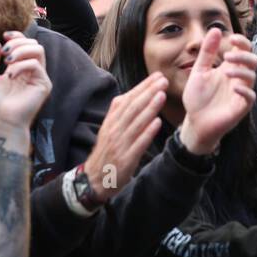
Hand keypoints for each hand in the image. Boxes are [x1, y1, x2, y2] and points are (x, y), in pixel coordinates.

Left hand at [0, 32, 51, 130]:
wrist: (0, 120)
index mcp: (19, 68)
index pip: (26, 44)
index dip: (17, 36)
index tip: (4, 35)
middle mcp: (31, 71)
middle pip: (34, 43)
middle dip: (17, 43)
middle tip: (4, 53)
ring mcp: (39, 77)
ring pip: (39, 50)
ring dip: (20, 50)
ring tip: (7, 61)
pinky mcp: (43, 84)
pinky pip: (36, 65)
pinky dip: (21, 66)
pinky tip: (10, 76)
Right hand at [83, 74, 167, 201]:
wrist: (93, 179)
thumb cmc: (107, 152)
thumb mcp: (109, 130)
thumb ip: (119, 114)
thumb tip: (131, 95)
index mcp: (111, 122)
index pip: (127, 100)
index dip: (142, 87)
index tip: (157, 76)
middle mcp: (114, 131)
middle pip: (132, 108)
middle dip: (148, 92)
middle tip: (163, 80)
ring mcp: (120, 144)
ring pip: (135, 123)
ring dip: (149, 108)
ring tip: (161, 95)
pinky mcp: (126, 159)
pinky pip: (137, 144)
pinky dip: (147, 133)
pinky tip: (157, 123)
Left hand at [178, 31, 256, 154]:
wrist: (195, 122)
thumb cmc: (197, 98)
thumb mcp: (199, 71)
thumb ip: (207, 52)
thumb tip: (215, 29)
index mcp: (229, 67)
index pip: (243, 50)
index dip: (242, 41)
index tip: (231, 38)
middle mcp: (238, 78)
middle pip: (252, 60)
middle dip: (243, 56)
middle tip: (227, 56)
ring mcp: (241, 92)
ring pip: (252, 76)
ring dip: (241, 71)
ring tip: (226, 72)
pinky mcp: (242, 107)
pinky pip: (250, 96)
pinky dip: (244, 91)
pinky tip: (234, 88)